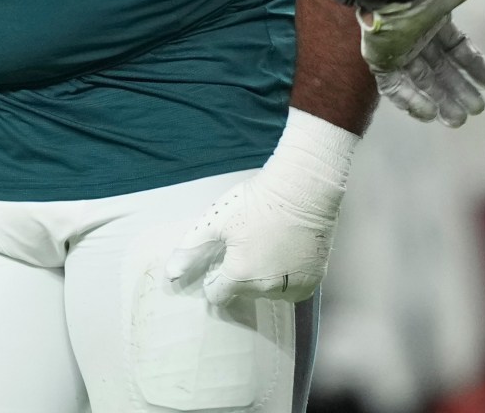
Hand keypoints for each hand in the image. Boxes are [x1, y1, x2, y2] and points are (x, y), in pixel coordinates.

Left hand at [165, 111, 356, 305]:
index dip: (215, 278)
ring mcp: (293, 287)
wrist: (303, 190)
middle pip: (244, 291)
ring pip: (269, 291)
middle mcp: (267, 289)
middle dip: (241, 273)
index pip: (218, 295)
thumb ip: (191, 249)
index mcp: (240, 276)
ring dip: (265, 277)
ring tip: (267, 244)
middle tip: (248, 243)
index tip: (221, 260)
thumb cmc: (256, 202)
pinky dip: (287, 277)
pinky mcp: (314, 281)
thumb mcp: (216, 221)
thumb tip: (170, 274)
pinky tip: (285, 252)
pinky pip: (293, 289)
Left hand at [357, 0, 484, 124]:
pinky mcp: (379, 59)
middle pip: (439, 69)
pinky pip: (392, 86)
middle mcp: (415, 35)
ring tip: (457, 120)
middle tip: (475, 109)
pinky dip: (409, 101)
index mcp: (433, 18)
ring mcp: (395, 48)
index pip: (454, 47)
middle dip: (458, 90)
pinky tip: (429, 114)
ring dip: (439, 101)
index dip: (471, 65)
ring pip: (419, 81)